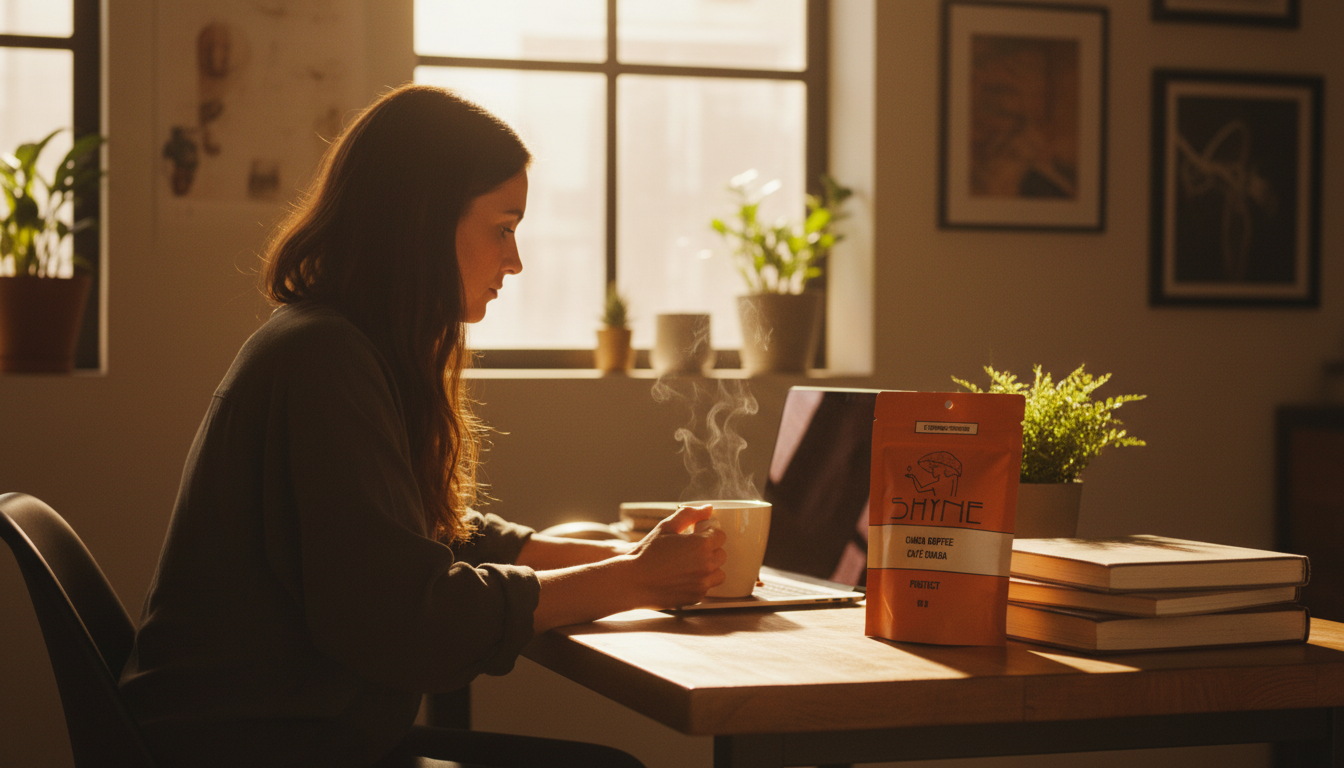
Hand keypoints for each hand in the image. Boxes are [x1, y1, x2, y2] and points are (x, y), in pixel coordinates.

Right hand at [531, 505, 726, 630]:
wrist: (632, 581)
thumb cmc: (647, 552)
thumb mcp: (666, 527)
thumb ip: (689, 515)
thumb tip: (708, 508)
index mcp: (702, 544)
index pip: (720, 535)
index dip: (708, 533)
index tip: (695, 535)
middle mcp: (707, 564)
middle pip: (721, 554)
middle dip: (709, 550)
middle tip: (689, 550)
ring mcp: (703, 583)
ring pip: (718, 572)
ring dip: (708, 567)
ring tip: (688, 565)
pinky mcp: (697, 597)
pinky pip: (706, 587)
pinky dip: (699, 582)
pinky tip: (681, 577)